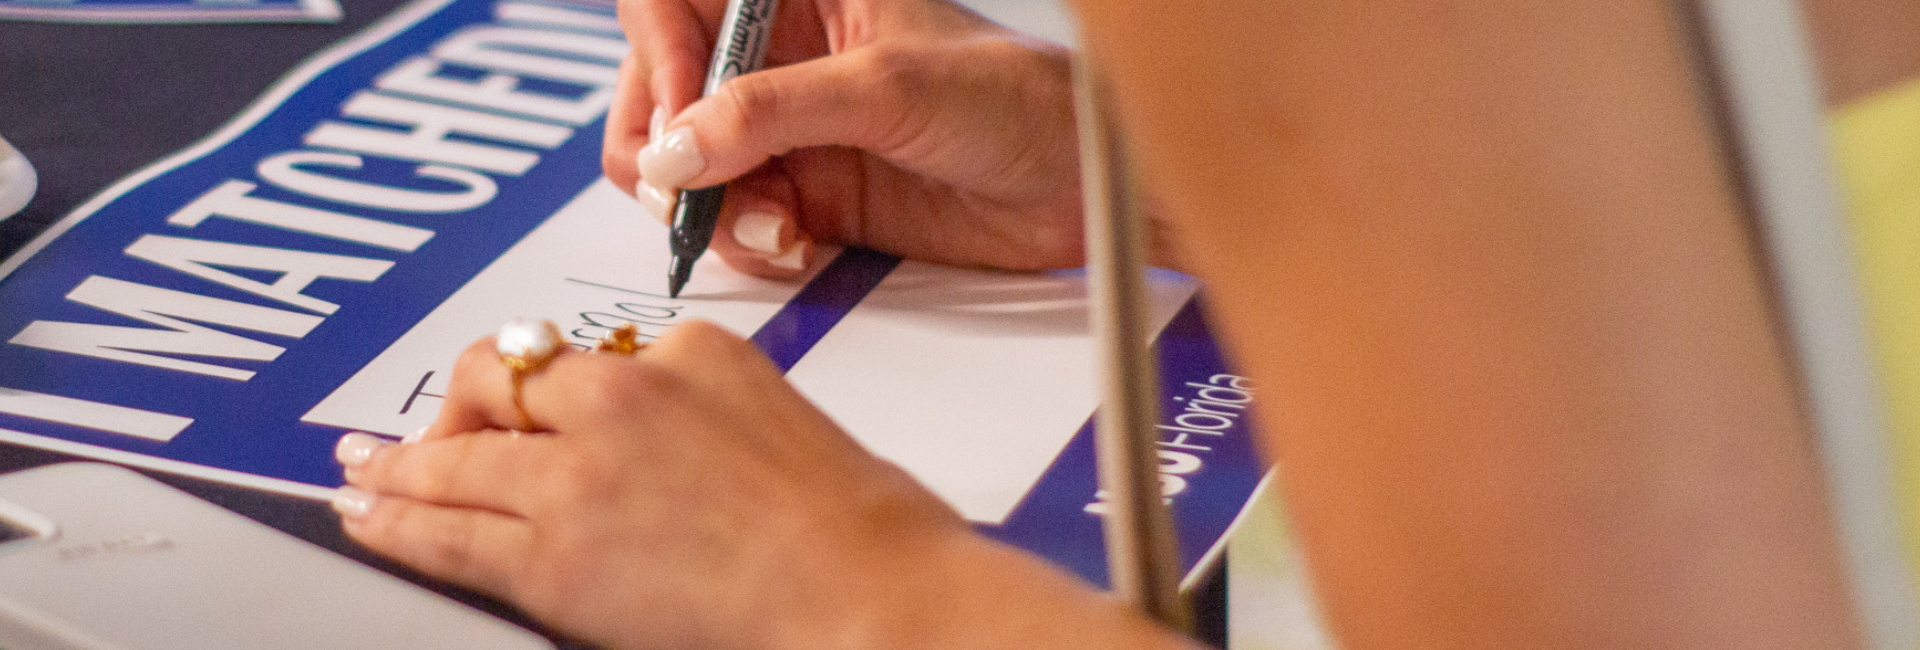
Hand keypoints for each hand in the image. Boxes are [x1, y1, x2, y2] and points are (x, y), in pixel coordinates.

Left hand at [332, 321, 968, 649]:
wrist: (872, 593)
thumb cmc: (857, 525)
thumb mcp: (779, 415)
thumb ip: (701, 407)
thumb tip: (652, 435)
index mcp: (688, 351)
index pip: (577, 356)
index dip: (528, 384)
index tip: (507, 397)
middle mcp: (623, 396)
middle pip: (497, 383)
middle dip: (451, 410)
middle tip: (419, 432)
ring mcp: (579, 476)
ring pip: (454, 458)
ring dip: (397, 464)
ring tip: (362, 470)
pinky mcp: (554, 559)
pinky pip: (445, 534)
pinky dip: (391, 520)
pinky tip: (365, 512)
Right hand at [603, 0, 1084, 278]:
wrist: (1078, 186)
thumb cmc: (1015, 99)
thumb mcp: (887, 88)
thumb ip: (772, 112)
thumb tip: (675, 150)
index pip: (669, 8)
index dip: (658, 59)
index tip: (679, 120)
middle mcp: (779, 58)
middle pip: (660, 94)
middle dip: (666, 152)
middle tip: (694, 196)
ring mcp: (787, 132)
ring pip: (687, 170)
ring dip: (711, 209)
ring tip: (774, 228)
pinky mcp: (806, 197)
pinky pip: (734, 222)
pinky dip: (749, 242)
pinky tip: (796, 244)